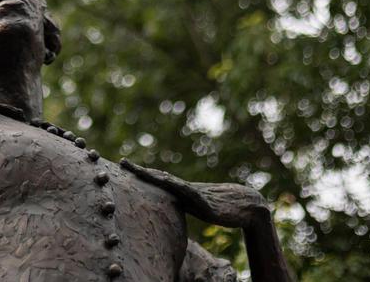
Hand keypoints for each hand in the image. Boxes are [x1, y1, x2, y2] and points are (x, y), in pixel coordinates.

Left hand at [120, 158, 270, 228]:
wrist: (247, 206)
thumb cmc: (222, 207)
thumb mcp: (196, 207)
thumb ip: (182, 203)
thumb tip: (167, 205)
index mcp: (182, 190)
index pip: (157, 179)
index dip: (141, 173)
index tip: (124, 165)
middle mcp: (186, 188)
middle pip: (159, 177)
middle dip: (140, 171)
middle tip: (122, 162)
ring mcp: (196, 194)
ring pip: (171, 182)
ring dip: (154, 177)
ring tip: (138, 170)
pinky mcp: (205, 203)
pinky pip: (189, 194)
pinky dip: (176, 187)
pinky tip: (165, 182)